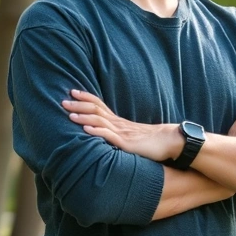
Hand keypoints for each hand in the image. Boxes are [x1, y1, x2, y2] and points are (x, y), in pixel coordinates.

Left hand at [63, 90, 180, 161]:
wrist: (171, 142)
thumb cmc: (153, 141)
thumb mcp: (132, 135)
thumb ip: (120, 133)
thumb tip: (107, 133)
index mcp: (120, 121)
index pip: (100, 105)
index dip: (86, 98)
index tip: (73, 92)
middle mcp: (119, 124)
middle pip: (96, 110)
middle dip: (79, 105)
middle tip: (63, 100)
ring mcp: (123, 133)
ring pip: (100, 121)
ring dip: (84, 117)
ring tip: (70, 114)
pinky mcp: (127, 144)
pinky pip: (110, 136)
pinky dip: (97, 131)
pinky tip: (86, 129)